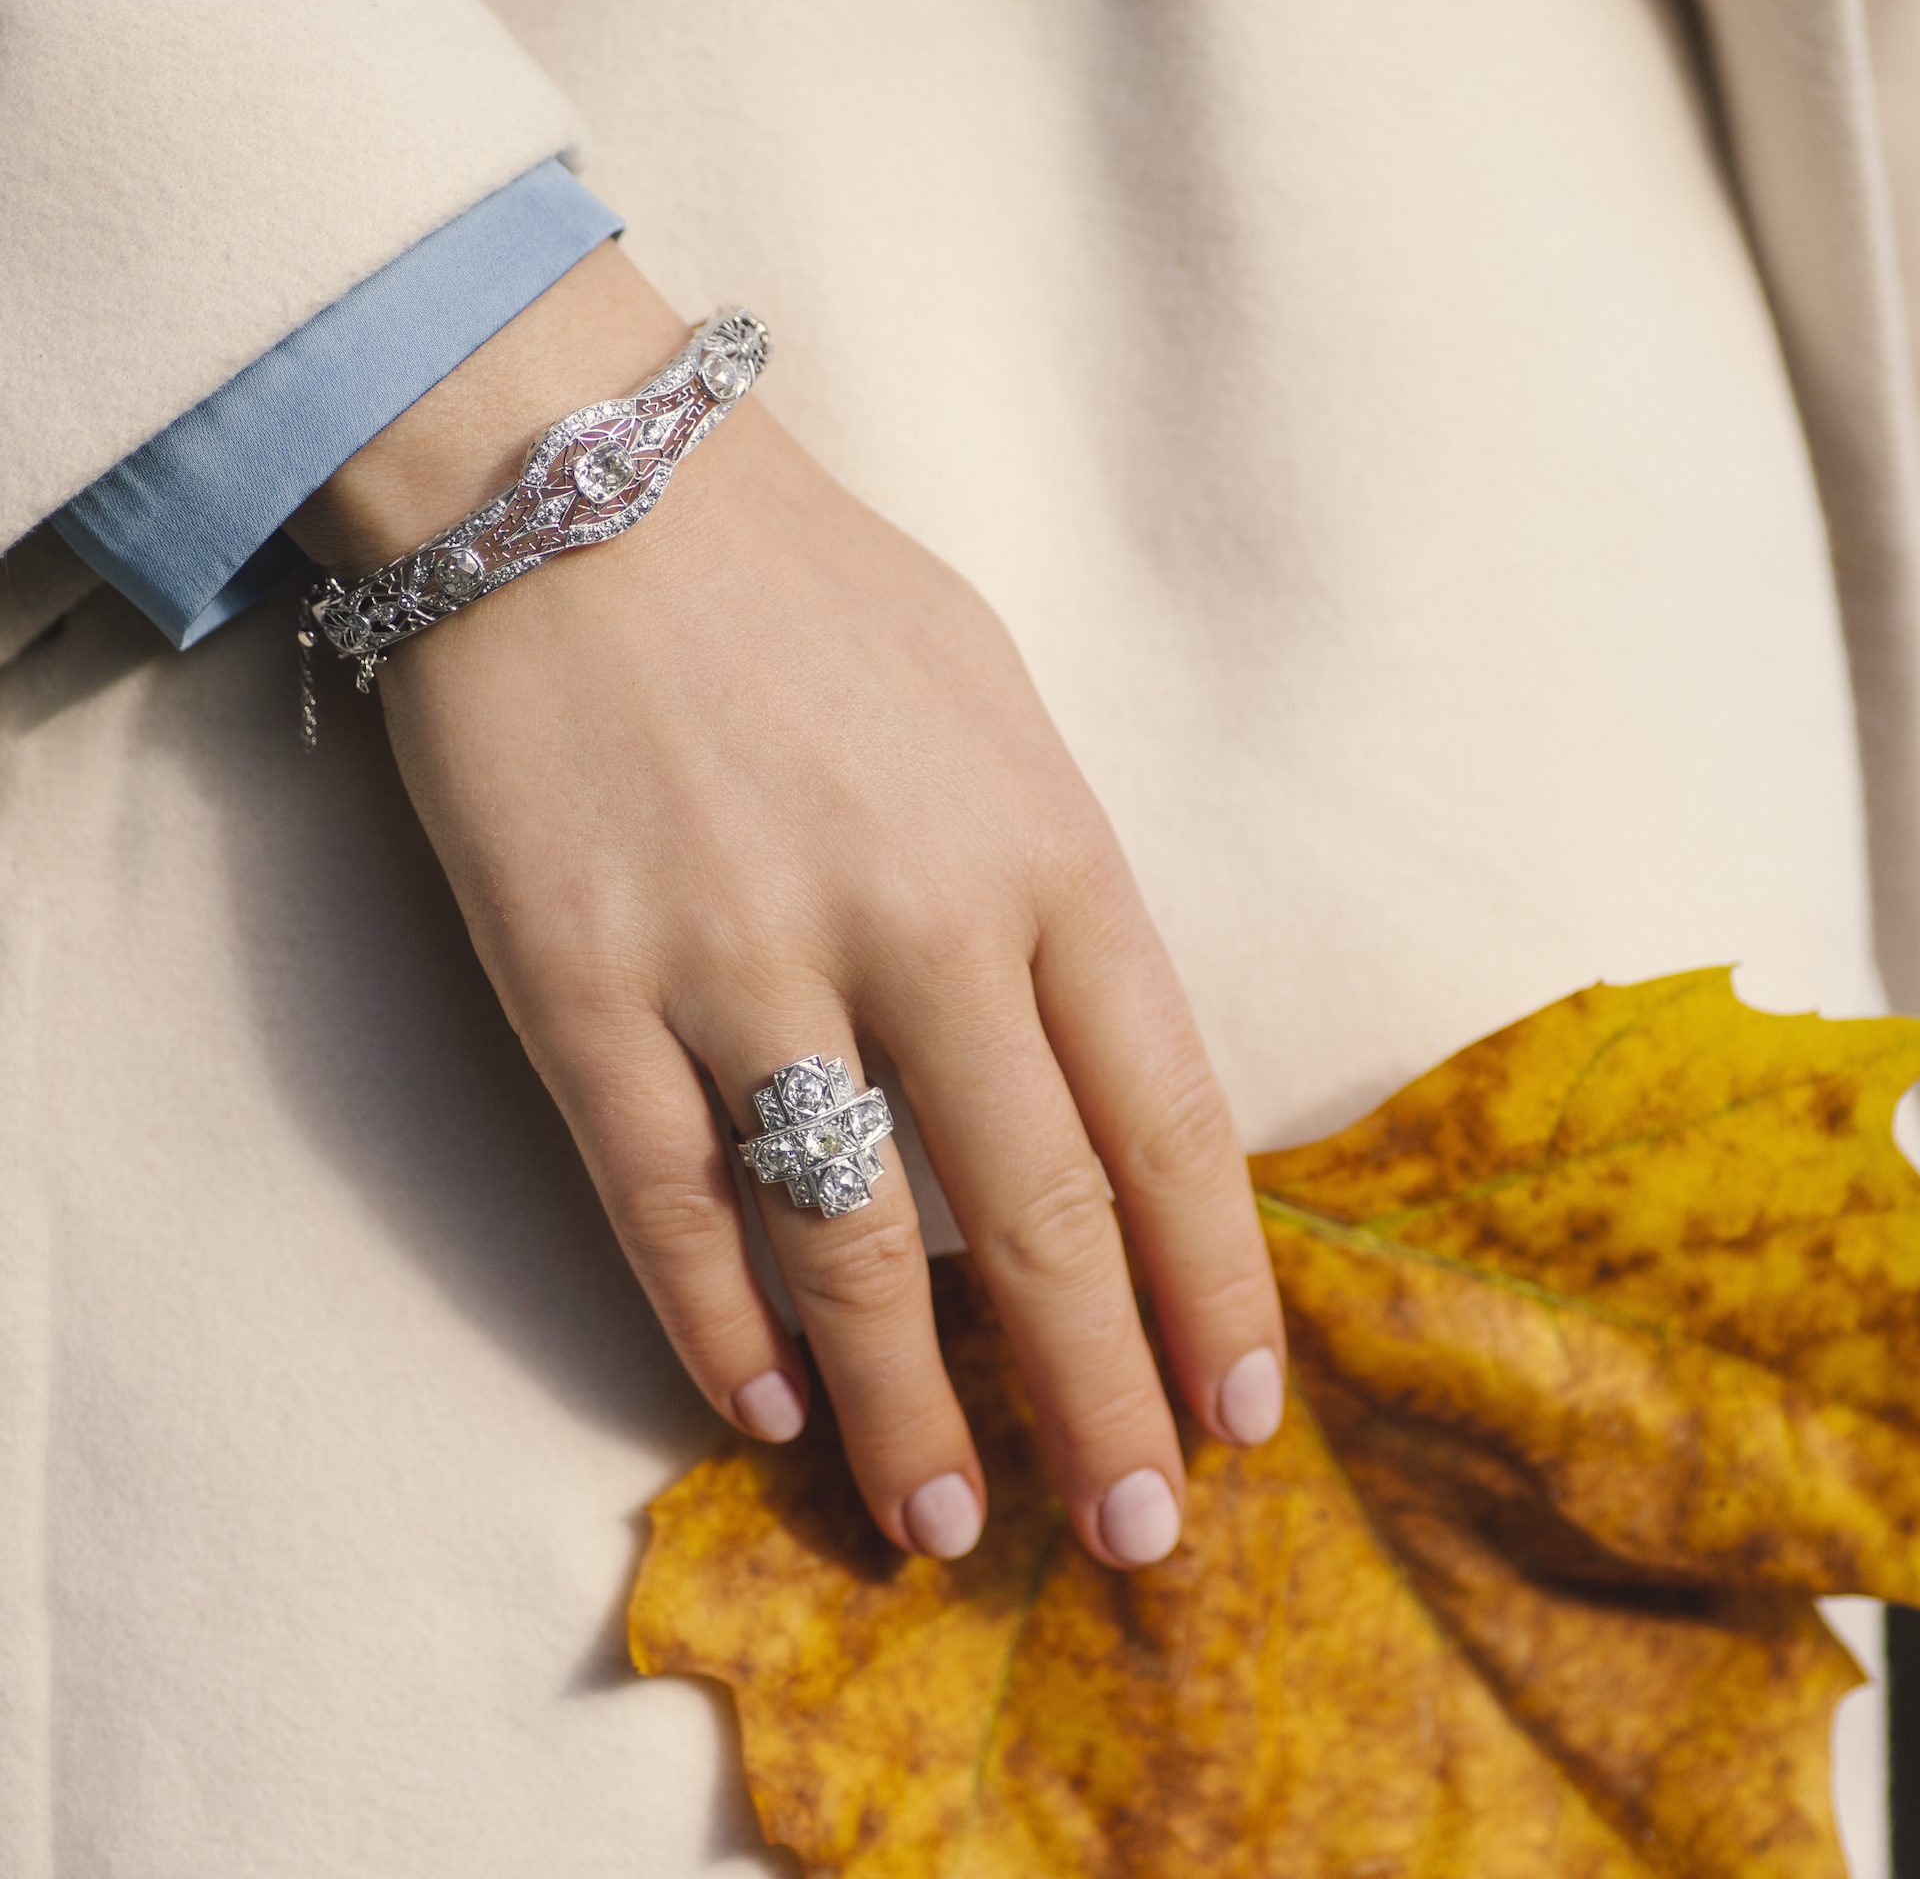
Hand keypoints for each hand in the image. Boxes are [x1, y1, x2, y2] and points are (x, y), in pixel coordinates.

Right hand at [293, 245, 1285, 1565]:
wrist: (582, 481)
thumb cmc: (812, 593)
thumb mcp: (996, 706)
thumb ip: (1056, 888)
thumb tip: (1088, 1074)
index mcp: (1045, 849)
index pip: (1167, 1120)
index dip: (1212, 1285)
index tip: (1239, 1406)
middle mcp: (915, 922)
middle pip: (1036, 1218)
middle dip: (1098, 1398)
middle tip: (1137, 1538)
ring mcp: (741, 960)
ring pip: (848, 1246)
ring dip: (904, 1405)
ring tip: (943, 1520)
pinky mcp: (581, 986)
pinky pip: (660, 1199)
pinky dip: (710, 1322)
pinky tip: (760, 1407)